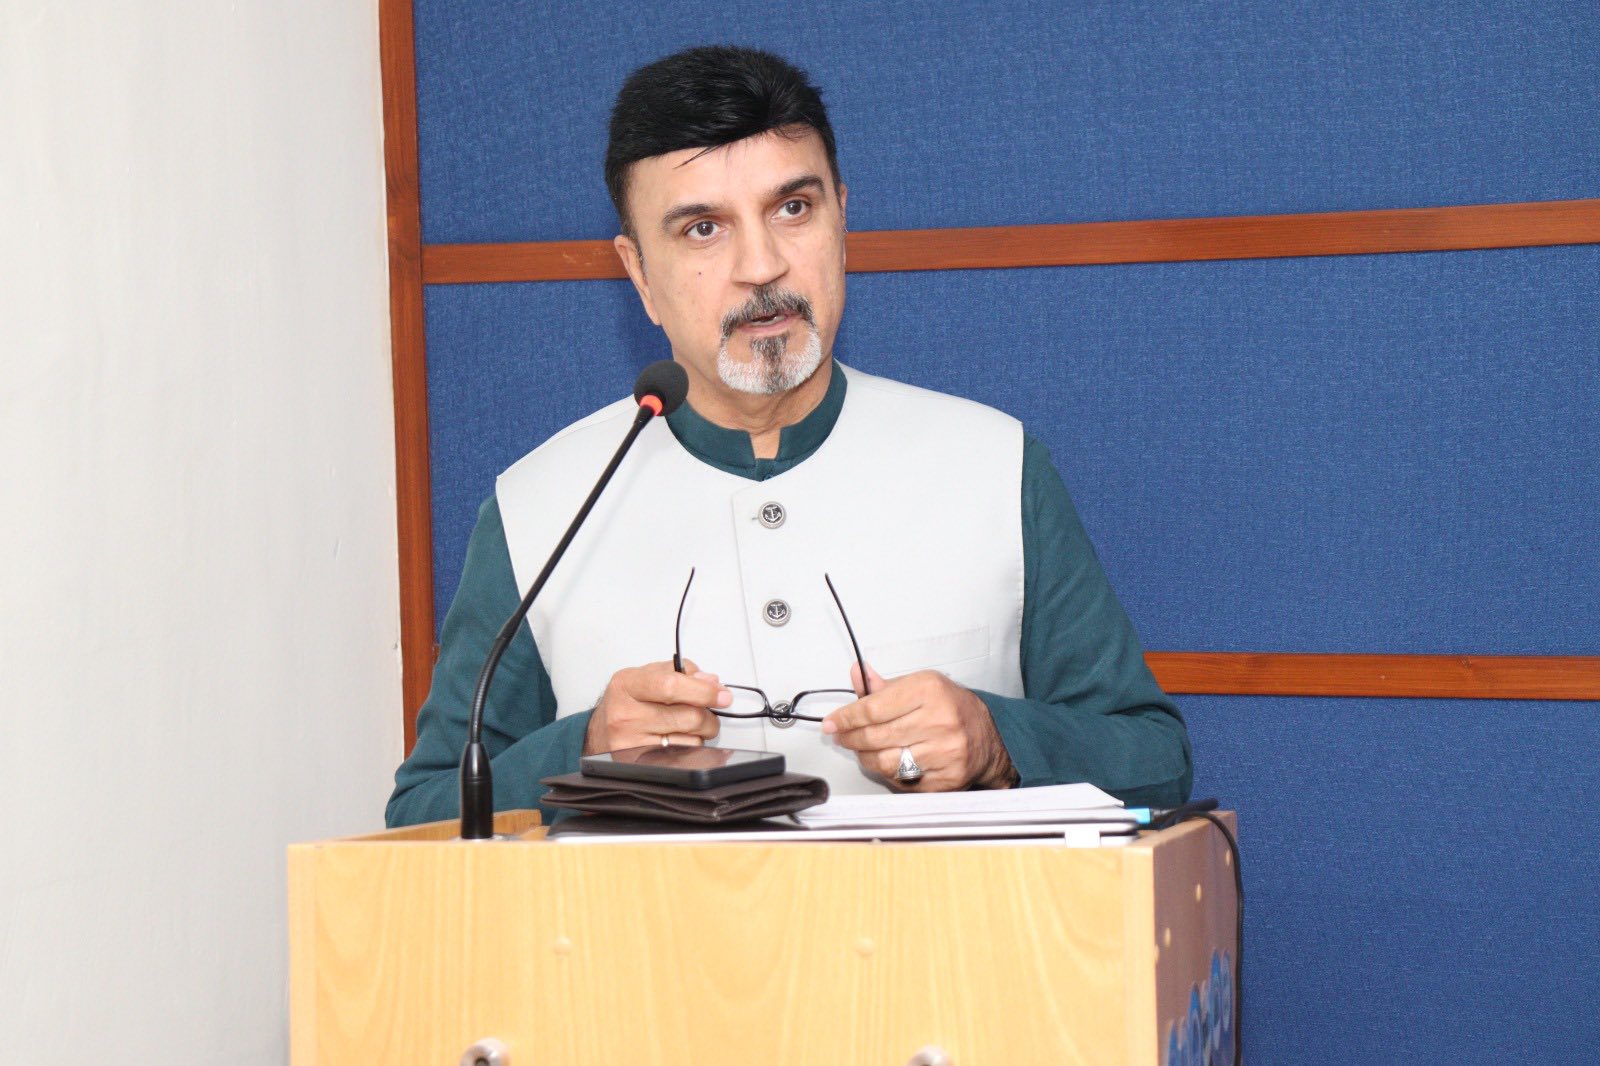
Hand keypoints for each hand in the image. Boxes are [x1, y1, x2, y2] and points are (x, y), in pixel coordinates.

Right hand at [583, 659, 730, 754]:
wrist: (598, 732)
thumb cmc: (625, 702)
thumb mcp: (645, 676)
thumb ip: (679, 672)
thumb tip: (710, 681)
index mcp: (627, 684)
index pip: (671, 686)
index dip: (703, 691)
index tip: (721, 694)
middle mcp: (625, 713)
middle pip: (686, 716)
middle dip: (709, 715)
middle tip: (711, 711)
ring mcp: (630, 742)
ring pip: (690, 739)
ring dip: (701, 732)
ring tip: (689, 724)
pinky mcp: (638, 763)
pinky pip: (682, 756)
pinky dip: (690, 746)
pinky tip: (680, 738)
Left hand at [822, 663, 1016, 790]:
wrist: (990, 737)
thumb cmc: (952, 708)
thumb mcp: (920, 686)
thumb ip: (885, 686)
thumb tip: (858, 674)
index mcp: (929, 690)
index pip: (873, 708)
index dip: (846, 718)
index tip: (832, 723)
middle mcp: (939, 720)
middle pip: (875, 736)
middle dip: (851, 738)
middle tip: (842, 737)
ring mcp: (945, 752)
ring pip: (886, 763)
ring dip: (867, 758)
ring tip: (865, 749)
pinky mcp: (947, 779)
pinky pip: (903, 782)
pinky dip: (890, 774)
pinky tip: (892, 762)